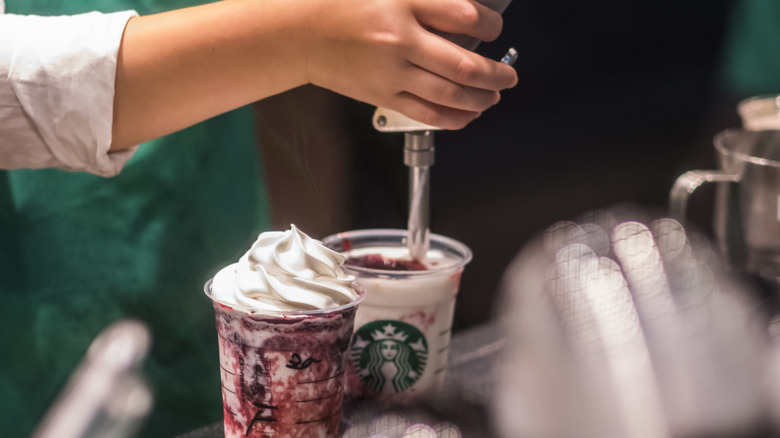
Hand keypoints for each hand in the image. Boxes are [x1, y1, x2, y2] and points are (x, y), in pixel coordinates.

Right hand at [301, 0, 517, 128]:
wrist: (301, 35)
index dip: (490, 26)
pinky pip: (427, 113)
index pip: (464, 16)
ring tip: (493, 96)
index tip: (495, 30)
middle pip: (464, 64)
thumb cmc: (341, 7)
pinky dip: (453, 118)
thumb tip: (466, 17)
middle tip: (508, 75)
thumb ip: (427, 2)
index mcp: (402, 2)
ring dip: (481, 98)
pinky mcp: (383, 95)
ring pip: (450, 93)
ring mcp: (391, 72)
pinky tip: (467, 115)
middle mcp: (399, 39)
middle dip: (496, 74)